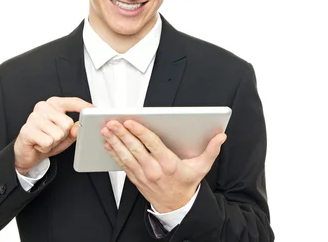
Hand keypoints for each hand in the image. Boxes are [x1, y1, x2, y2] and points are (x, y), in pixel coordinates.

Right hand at [14, 97, 92, 174]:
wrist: (27, 152)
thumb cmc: (47, 139)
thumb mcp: (66, 134)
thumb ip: (75, 128)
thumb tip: (80, 126)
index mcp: (54, 103)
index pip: (73, 102)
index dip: (85, 107)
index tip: (95, 110)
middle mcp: (43, 107)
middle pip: (68, 123)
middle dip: (64, 134)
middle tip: (54, 136)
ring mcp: (33, 117)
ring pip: (58, 134)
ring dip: (54, 142)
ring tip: (46, 139)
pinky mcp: (27, 130)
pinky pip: (48, 141)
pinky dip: (46, 147)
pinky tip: (39, 144)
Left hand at [102, 120, 226, 212]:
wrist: (177, 206)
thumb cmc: (187, 183)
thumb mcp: (202, 167)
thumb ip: (211, 150)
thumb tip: (220, 137)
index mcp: (169, 163)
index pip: (152, 144)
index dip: (140, 132)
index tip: (130, 122)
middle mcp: (154, 169)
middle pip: (135, 148)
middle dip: (122, 134)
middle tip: (113, 122)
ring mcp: (143, 175)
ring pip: (126, 156)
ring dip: (115, 142)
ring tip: (106, 131)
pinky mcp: (136, 179)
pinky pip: (122, 165)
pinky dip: (114, 154)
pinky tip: (108, 144)